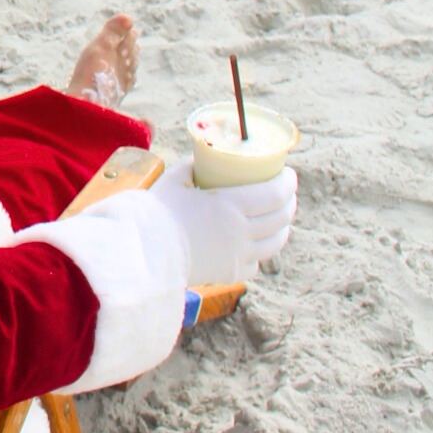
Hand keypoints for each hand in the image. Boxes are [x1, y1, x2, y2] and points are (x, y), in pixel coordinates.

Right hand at [156, 157, 296, 287]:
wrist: (142, 253)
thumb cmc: (154, 212)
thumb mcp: (175, 180)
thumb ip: (193, 167)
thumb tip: (203, 158)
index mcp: (231, 205)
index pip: (275, 193)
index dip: (288, 183)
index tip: (289, 174)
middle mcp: (241, 232)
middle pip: (281, 217)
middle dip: (289, 201)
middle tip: (286, 192)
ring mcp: (238, 256)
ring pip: (275, 243)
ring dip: (282, 227)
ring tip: (278, 218)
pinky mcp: (230, 274)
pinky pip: (255, 262)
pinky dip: (259, 250)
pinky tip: (255, 243)